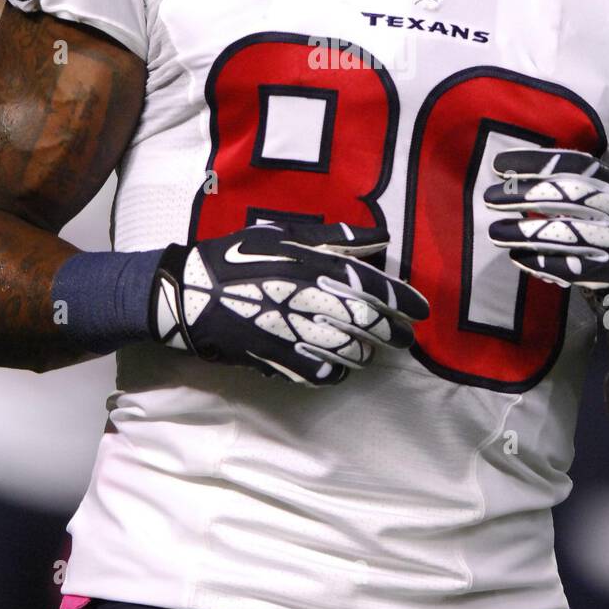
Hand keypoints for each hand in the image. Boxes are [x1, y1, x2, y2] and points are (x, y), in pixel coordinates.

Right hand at [149, 221, 427, 384]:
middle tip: (405, 337)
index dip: (400, 300)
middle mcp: (305, 298)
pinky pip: (318, 373)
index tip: (422, 312)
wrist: (187, 294)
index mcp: (310, 265)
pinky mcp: (274, 358)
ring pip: (347, 351)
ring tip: (372, 351)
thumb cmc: (235, 257)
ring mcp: (290, 332)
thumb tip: (378, 237)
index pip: (369, 284)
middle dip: (392, 331)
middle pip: (365, 322)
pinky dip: (335, 372)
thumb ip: (333, 238)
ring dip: (366, 353)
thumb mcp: (282, 235)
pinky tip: (338, 366)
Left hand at [484, 147, 608, 299]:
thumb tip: (512, 179)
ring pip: (570, 233)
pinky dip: (543, 263)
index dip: (537, 161)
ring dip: (526, 232)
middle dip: (527, 194)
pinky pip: (575, 268)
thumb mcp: (602, 205)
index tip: (499, 165)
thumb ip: (569, 191)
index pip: (576, 164)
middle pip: (572, 195)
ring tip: (495, 232)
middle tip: (491, 197)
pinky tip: (519, 258)